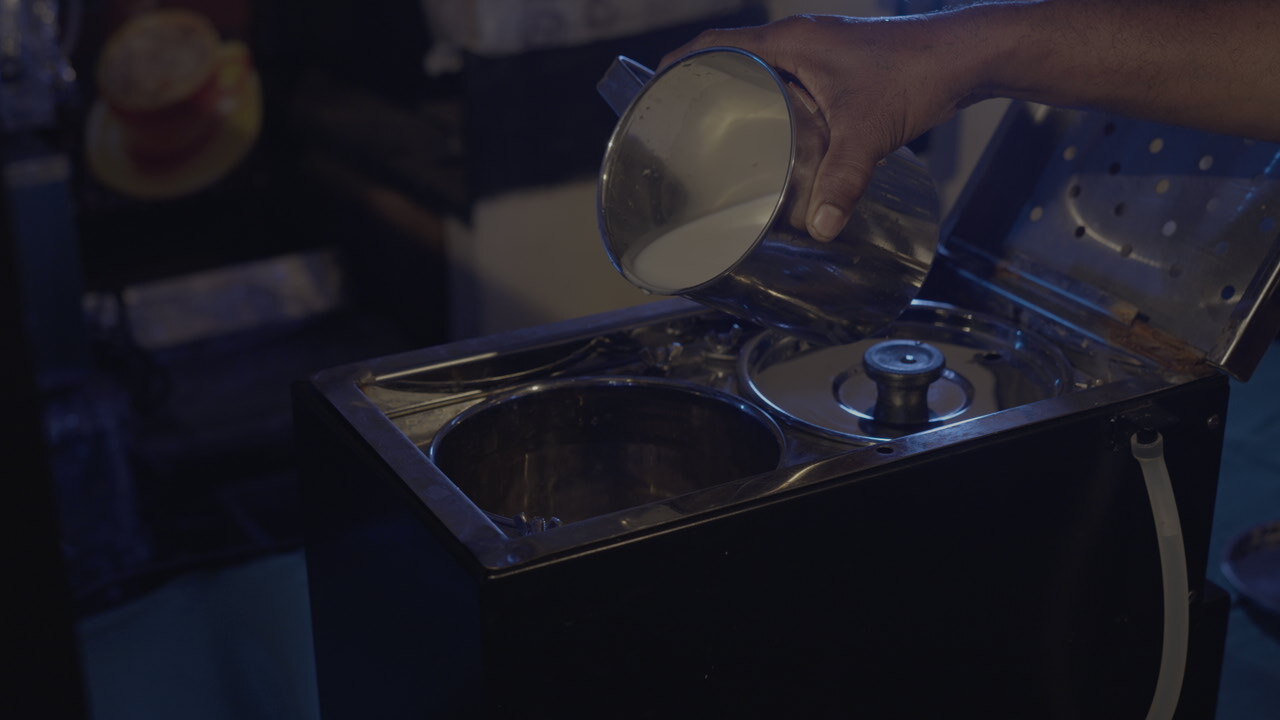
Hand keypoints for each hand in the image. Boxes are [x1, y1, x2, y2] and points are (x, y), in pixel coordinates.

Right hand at [661, 14, 979, 240]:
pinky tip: (777, 140)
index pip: (714, 43)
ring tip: (719, 141)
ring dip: (740, 99)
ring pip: (763, 72)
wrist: (967, 55)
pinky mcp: (840, 69)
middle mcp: (800, 41)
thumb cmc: (917, 71)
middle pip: (733, 58)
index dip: (678, 64)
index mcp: (790, 41)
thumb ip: (843, 179)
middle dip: (704, 90)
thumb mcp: (869, 130)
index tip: (654, 90)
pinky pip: (790, 83)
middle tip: (683, 129)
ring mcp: (820, 53)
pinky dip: (774, 106)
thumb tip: (819, 226)